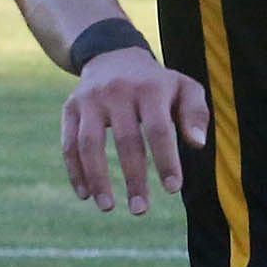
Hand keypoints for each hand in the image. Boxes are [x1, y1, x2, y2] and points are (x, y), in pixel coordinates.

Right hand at [62, 46, 210, 215]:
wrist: (113, 56)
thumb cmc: (157, 84)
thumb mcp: (184, 88)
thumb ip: (195, 114)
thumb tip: (197, 144)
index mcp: (150, 88)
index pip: (158, 128)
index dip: (166, 159)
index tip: (173, 189)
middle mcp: (117, 92)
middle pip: (126, 140)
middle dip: (133, 178)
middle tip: (140, 210)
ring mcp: (90, 100)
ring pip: (90, 144)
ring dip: (97, 179)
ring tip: (107, 208)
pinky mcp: (70, 108)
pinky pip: (69, 143)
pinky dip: (75, 171)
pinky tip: (85, 194)